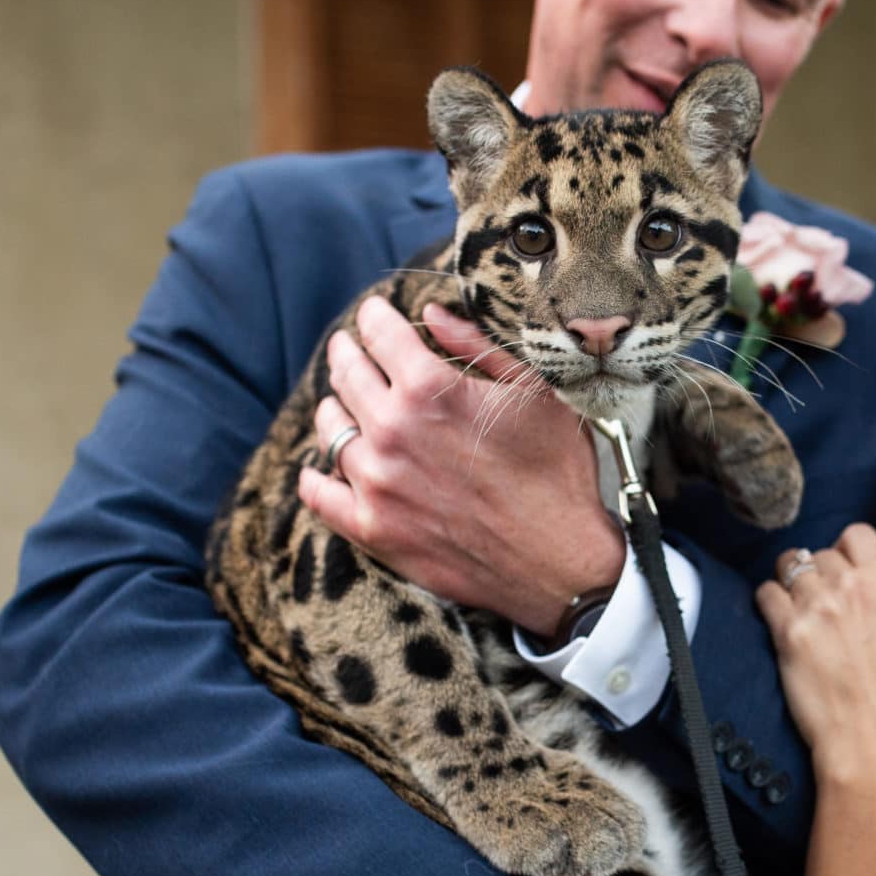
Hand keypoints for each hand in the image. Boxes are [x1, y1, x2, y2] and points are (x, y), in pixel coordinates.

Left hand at [298, 298, 625, 632]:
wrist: (560, 560)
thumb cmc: (556, 471)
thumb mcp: (535, 391)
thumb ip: (476, 345)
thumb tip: (431, 314)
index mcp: (431, 388)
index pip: (378, 333)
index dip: (375, 317)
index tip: (374, 315)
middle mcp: (392, 430)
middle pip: (346, 374)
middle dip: (347, 353)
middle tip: (348, 349)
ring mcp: (376, 481)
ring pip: (329, 428)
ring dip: (334, 408)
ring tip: (342, 405)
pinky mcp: (372, 528)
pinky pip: (319, 494)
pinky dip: (315, 476)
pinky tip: (320, 468)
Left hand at [756, 524, 875, 789]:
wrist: (871, 742)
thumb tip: (866, 598)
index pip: (857, 534)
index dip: (845, 550)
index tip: (842, 569)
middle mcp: (852, 586)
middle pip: (820, 552)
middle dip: (816, 572)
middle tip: (818, 601)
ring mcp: (817, 606)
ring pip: (788, 565)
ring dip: (789, 583)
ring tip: (795, 608)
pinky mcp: (787, 631)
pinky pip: (765, 594)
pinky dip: (768, 602)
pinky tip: (778, 621)